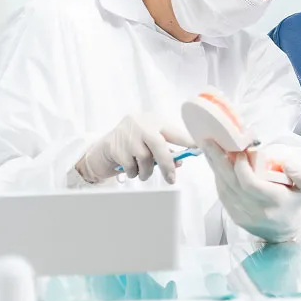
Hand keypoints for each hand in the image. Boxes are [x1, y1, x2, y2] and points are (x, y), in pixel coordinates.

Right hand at [75, 113, 192, 184]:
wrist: (103, 149)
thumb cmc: (132, 146)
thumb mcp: (149, 144)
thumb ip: (164, 151)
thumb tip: (179, 162)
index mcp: (153, 121)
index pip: (174, 131)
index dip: (186, 141)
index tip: (197, 149)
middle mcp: (141, 124)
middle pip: (159, 145)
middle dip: (167, 164)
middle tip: (171, 179)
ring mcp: (127, 134)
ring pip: (145, 159)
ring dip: (147, 171)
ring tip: (143, 172)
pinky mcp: (116, 146)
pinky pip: (132, 167)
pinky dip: (134, 173)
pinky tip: (131, 169)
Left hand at [202, 142, 300, 241]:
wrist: (284, 231)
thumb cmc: (294, 203)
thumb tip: (286, 163)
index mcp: (273, 201)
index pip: (250, 184)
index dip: (242, 167)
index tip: (241, 151)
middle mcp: (255, 210)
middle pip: (231, 183)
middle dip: (219, 160)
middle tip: (210, 141)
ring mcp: (242, 215)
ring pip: (224, 188)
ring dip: (215, 167)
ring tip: (209, 148)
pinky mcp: (234, 216)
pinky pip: (222, 194)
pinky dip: (218, 177)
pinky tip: (215, 164)